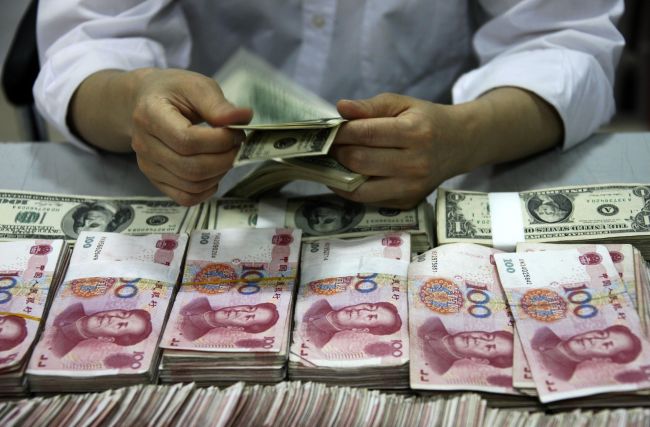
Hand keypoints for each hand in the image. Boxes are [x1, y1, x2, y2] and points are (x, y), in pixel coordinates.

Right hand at [129, 69, 251, 205]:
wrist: (147, 101)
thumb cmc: (174, 92)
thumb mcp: (196, 86)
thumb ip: (218, 104)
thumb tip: (244, 117)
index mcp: (150, 115)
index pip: (187, 141)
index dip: (219, 141)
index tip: (236, 132)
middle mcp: (143, 144)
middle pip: (191, 167)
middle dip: (224, 159)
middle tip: (237, 145)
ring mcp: (147, 165)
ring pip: (191, 185)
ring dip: (219, 173)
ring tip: (227, 154)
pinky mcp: (155, 180)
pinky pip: (185, 197)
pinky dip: (206, 190)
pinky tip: (215, 172)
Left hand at [331, 93, 469, 208]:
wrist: (458, 145)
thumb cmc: (426, 121)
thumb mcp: (402, 104)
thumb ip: (371, 106)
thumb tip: (341, 108)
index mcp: (414, 133)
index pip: (366, 134)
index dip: (340, 133)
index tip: (328, 130)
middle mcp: (415, 164)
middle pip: (360, 162)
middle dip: (338, 153)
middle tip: (331, 146)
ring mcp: (412, 187)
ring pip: (359, 189)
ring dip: (339, 176)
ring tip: (335, 163)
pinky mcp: (407, 202)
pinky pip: (369, 200)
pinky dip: (353, 189)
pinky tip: (349, 176)